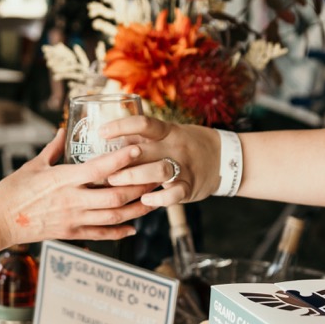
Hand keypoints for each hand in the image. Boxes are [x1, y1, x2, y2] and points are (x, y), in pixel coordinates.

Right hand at [0, 130, 156, 250]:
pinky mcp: (70, 234)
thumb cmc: (12, 191)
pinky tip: (133, 227)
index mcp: (63, 179)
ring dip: (136, 208)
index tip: (137, 149)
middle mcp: (72, 200)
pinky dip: (119, 231)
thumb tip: (63, 130)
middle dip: (139, 186)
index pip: (99, 168)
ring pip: (113, 216)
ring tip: (153, 200)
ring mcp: (73, 219)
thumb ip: (53, 148)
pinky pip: (101, 234)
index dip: (121, 159)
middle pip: (115, 195)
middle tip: (156, 176)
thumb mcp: (33, 165)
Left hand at [99, 116, 219, 205]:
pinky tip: (144, 200)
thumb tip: (109, 140)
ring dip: (133, 178)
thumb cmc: (186, 144)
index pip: (144, 123)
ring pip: (158, 171)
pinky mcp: (190, 186)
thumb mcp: (169, 134)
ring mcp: (184, 167)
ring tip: (115, 183)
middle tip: (101, 169)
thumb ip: (144, 138)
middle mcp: (175, 147)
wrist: (223, 158)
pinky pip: (174, 194)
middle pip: (144, 150)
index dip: (121, 126)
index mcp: (168, 131)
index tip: (101, 132)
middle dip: (119, 161)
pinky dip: (158, 199)